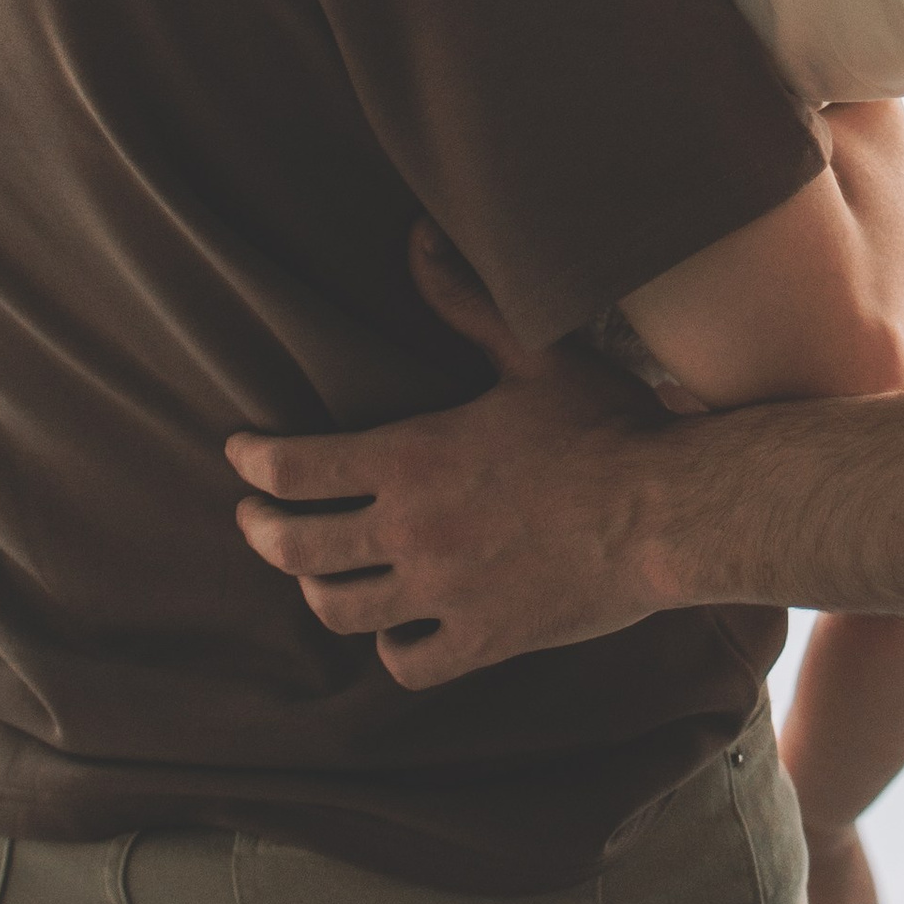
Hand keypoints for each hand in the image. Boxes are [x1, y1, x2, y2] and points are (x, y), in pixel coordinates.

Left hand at [226, 225, 667, 686]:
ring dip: (313, 591)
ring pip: (339, 611)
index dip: (253, 464)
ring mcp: (443, 595)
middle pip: (296, 548)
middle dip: (260, 531)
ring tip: (310, 575)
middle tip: (251, 518)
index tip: (238, 455)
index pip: (296, 469)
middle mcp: (412, 533)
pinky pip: (408, 664)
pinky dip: (390, 648)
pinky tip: (395, 629)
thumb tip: (415, 239)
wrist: (666, 512)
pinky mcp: (483, 642)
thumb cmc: (604, 425)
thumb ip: (463, 302)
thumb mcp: (531, 352)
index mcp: (413, 460)